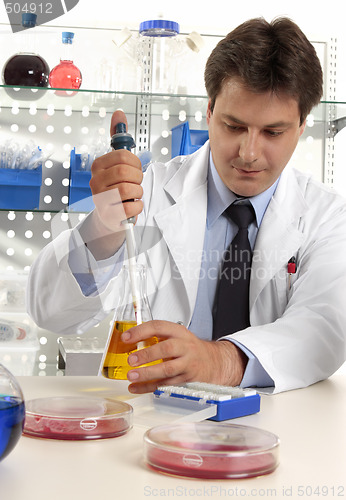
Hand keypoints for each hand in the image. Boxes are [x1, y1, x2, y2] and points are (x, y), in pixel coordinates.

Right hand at [80, 110, 142, 258]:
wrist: (110, 216)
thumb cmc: (116, 187)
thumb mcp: (117, 162)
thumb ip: (119, 138)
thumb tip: (119, 113)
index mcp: (98, 165)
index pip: (123, 155)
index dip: (135, 163)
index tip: (134, 169)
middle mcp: (95, 181)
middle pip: (127, 172)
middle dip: (137, 178)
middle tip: (134, 184)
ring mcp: (100, 199)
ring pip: (130, 189)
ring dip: (137, 193)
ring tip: (132, 195)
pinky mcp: (108, 215)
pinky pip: (132, 207)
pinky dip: (137, 207)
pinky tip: (131, 206)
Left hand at [122, 320, 247, 392]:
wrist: (213, 362)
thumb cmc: (189, 348)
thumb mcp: (176, 335)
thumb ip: (156, 337)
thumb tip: (128, 340)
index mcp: (179, 332)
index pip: (159, 327)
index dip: (141, 331)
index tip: (126, 338)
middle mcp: (185, 347)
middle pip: (167, 349)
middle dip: (147, 354)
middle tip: (131, 359)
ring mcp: (187, 364)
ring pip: (168, 370)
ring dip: (148, 373)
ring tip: (132, 376)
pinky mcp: (186, 380)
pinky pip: (166, 385)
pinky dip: (149, 387)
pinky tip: (136, 387)